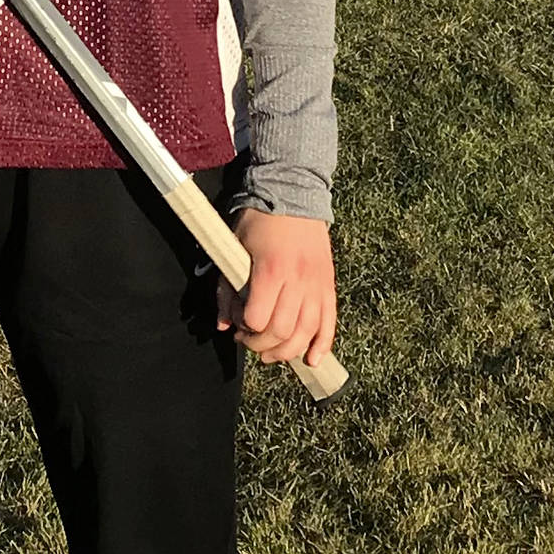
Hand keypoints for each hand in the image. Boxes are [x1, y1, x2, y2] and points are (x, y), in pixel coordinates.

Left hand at [219, 211, 337, 367]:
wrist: (293, 194)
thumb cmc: (259, 222)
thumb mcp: (234, 249)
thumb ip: (227, 288)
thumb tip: (224, 324)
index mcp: (271, 270)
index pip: (257, 318)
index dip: (244, 328)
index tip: (237, 324)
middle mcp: (297, 280)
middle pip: (281, 331)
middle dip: (260, 344)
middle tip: (249, 339)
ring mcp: (316, 284)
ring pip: (306, 333)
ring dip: (286, 351)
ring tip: (270, 353)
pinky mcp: (328, 285)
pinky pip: (329, 323)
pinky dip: (322, 345)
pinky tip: (312, 359)